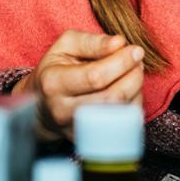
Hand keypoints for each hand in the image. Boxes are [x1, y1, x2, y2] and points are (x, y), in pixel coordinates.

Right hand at [13, 30, 144, 142]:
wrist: (41, 105)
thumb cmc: (55, 69)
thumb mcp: (65, 46)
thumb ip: (92, 42)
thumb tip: (119, 43)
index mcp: (54, 83)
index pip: (95, 77)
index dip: (121, 62)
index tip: (136, 50)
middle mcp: (63, 110)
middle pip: (111, 97)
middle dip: (133, 75)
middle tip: (138, 60)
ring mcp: (77, 129)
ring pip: (120, 112)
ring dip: (136, 88)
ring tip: (134, 71)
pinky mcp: (90, 139)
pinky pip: (122, 123)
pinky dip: (133, 103)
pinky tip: (129, 88)